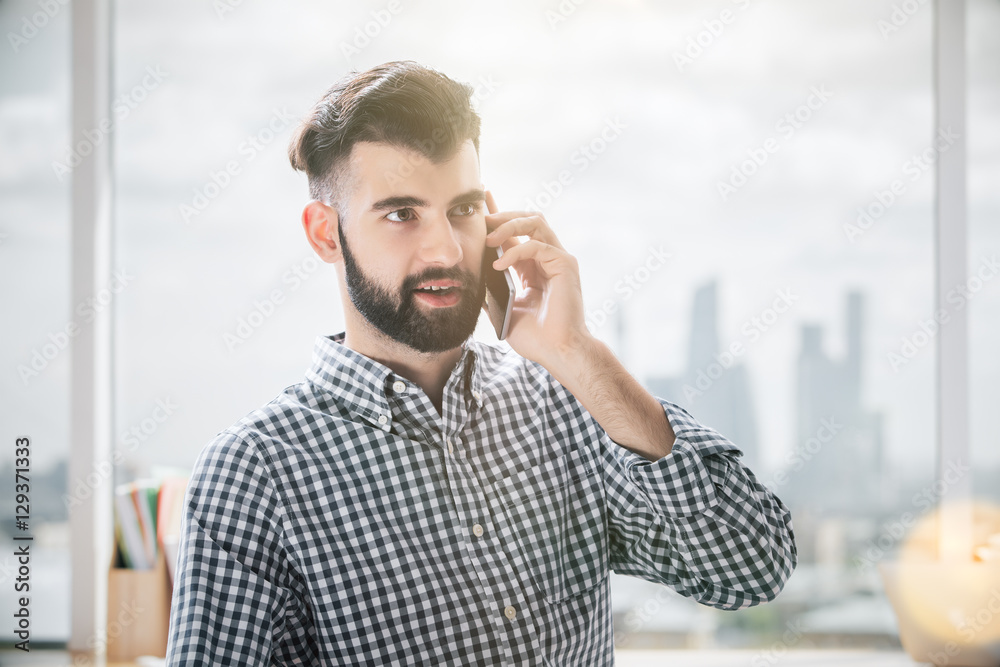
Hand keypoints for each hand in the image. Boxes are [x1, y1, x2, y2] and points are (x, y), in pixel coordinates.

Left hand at [483, 191, 591, 365]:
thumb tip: (470, 280)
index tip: (480, 202)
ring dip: (510, 225)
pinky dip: (516, 251)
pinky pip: (537, 245)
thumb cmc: (535, 337)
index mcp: (533, 267)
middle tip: (480, 218)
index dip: (498, 216)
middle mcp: (548, 258)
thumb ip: (491, 291)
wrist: (557, 351)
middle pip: (527, 219)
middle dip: (502, 215)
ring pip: (535, 223)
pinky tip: (499, 264)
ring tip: (489, 237)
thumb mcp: (504, 310)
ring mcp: (559, 259)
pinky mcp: (565, 265)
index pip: (515, 234)